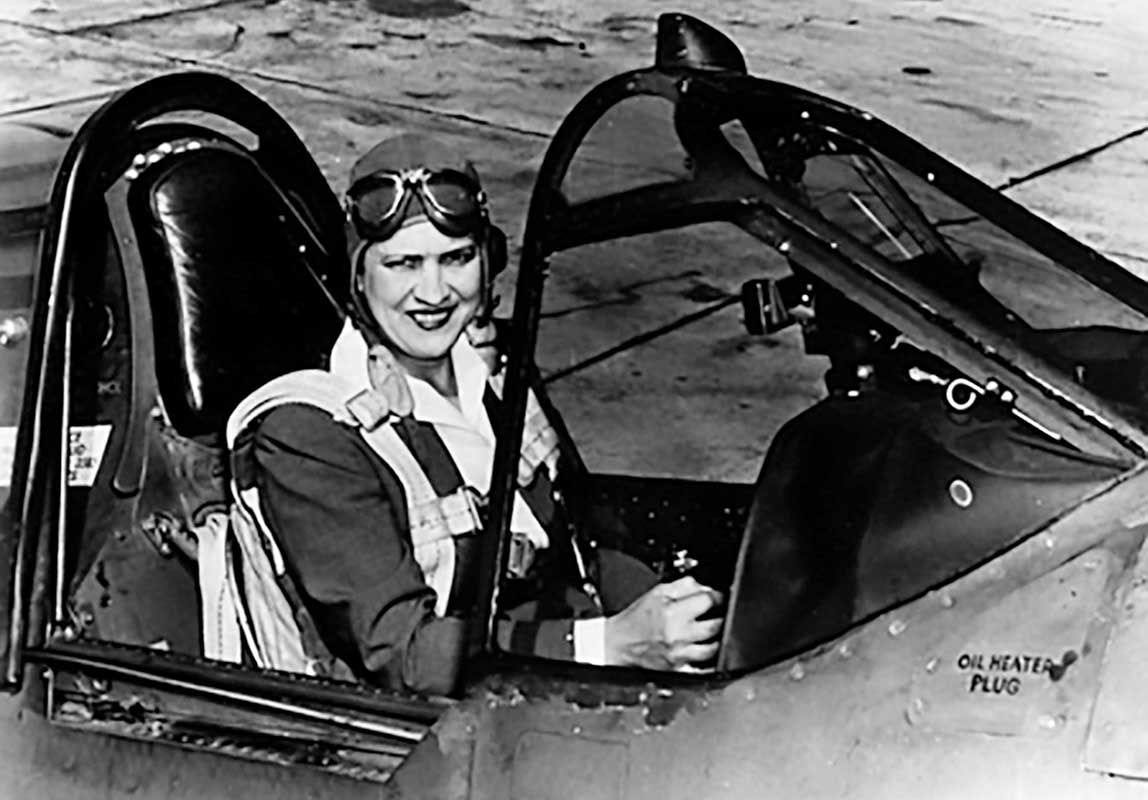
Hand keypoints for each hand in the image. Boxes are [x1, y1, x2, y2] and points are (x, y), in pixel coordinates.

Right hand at [602, 576, 723, 669]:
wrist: (618, 644)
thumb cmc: (636, 620)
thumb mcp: (656, 593)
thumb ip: (683, 586)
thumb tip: (705, 588)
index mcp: (672, 612)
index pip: (707, 601)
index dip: (717, 596)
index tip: (718, 597)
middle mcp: (678, 634)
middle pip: (716, 625)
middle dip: (721, 616)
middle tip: (720, 613)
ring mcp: (679, 653)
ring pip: (713, 648)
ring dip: (718, 638)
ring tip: (716, 632)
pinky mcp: (678, 667)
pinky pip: (702, 665)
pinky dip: (708, 657)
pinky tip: (707, 649)